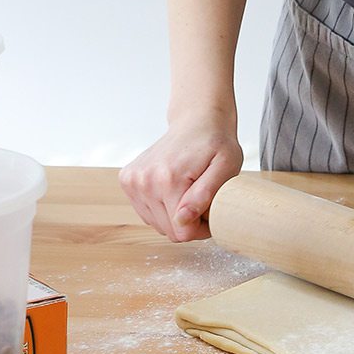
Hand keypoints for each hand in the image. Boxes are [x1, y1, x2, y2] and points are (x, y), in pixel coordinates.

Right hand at [119, 117, 242, 241]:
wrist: (195, 121)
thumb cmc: (216, 143)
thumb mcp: (226, 166)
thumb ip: (205, 195)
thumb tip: (182, 220)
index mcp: (168, 180)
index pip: (182, 233)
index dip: (201, 228)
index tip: (212, 211)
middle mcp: (144, 181)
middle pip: (169, 231)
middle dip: (190, 223)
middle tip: (203, 200)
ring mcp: (132, 180)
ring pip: (157, 225)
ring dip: (175, 215)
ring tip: (189, 192)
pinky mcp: (127, 180)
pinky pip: (147, 213)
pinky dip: (163, 208)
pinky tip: (174, 189)